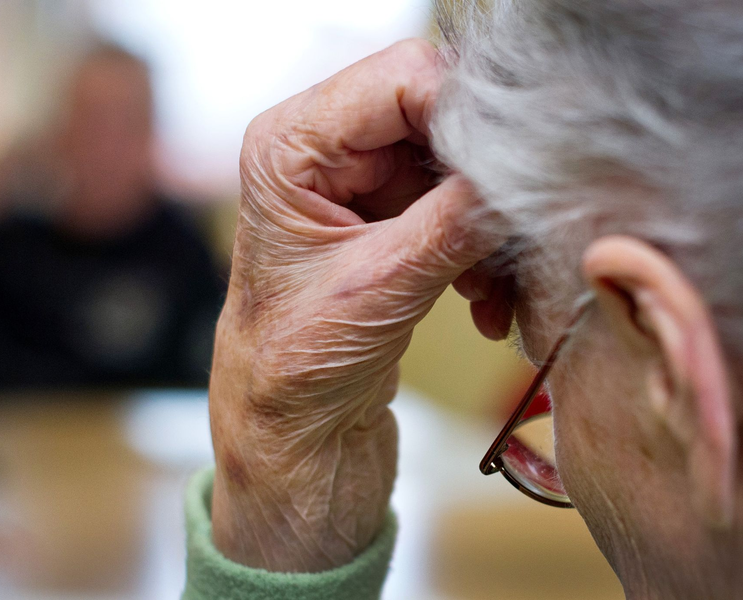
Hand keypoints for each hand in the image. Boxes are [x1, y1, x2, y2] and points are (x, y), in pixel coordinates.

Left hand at [210, 39, 502, 571]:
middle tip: (513, 231)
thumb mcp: (377, 291)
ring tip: (491, 288)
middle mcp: (322, 150)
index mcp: (289, 146)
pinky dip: (483, 249)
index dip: (465, 114)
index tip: (513, 167)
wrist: (296, 431)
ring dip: (488, 224)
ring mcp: (361, 184)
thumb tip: (528, 173)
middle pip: (436, 115)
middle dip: (482, 177)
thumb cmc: (294, 372)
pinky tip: (483, 302)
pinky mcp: (392, 219)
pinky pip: (461, 205)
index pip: (401, 78)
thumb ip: (455, 223)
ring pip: (458, 164)